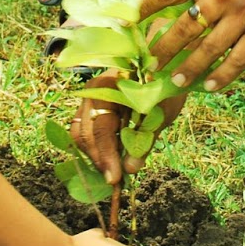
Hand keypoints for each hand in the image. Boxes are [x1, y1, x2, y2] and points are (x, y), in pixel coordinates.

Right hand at [70, 74, 187, 185]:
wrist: (163, 65)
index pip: (102, 127)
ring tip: (114, 171)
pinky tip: (110, 159)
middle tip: (116, 180)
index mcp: (110, 87)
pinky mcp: (89, 109)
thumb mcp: (161, 111)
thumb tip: (130, 169)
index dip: (107, 155)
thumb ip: (145, 139)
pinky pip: (84, 133)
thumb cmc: (164, 85)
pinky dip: (95, 148)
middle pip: (86, 134)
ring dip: (95, 156)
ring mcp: (87, 100)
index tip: (114, 179)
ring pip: (80, 135)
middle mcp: (92, 92)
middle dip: (99, 160)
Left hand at [137, 0, 244, 93]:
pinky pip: (237, 60)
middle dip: (162, 50)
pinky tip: (209, 86)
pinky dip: (222, 76)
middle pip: (183, 27)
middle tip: (148, 65)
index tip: (126, 23)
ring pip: (208, 49)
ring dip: (188, 69)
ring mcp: (242, 15)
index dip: (144, 8)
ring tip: (175, 83)